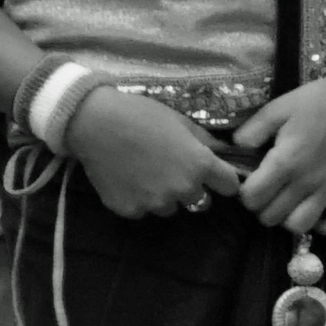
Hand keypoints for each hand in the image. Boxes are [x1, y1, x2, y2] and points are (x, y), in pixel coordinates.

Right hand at [60, 82, 240, 220]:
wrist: (95, 123)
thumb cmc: (141, 115)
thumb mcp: (180, 121)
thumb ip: (205, 140)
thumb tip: (224, 151)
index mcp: (200, 165)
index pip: (230, 186)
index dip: (225, 180)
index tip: (217, 176)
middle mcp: (182, 189)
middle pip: (202, 202)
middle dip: (194, 190)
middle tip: (175, 172)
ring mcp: (155, 203)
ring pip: (170, 208)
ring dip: (165, 196)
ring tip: (146, 174)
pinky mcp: (130, 211)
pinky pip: (143, 210)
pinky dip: (138, 199)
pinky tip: (127, 179)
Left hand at [233, 55, 325, 227]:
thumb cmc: (318, 100)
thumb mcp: (278, 107)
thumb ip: (252, 130)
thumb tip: (236, 149)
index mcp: (285, 160)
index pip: (252, 197)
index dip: (245, 193)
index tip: (251, 183)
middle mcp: (306, 181)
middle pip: (271, 215)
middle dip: (263, 206)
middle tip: (268, 192)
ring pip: (300, 225)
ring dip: (288, 219)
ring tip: (289, 204)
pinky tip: (319, 214)